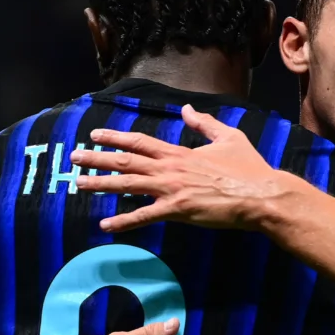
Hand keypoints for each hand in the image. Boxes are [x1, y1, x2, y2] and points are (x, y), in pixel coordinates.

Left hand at [71, 104, 289, 232]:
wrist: (260, 195)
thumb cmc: (249, 168)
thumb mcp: (229, 138)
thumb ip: (204, 124)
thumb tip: (186, 109)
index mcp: (180, 152)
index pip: (140, 142)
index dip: (116, 137)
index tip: (96, 135)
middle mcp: (170, 169)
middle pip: (126, 161)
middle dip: (97, 158)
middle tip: (74, 157)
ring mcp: (171, 190)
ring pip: (128, 184)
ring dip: (100, 184)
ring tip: (78, 183)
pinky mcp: (177, 211)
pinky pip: (144, 216)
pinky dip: (123, 222)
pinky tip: (105, 226)